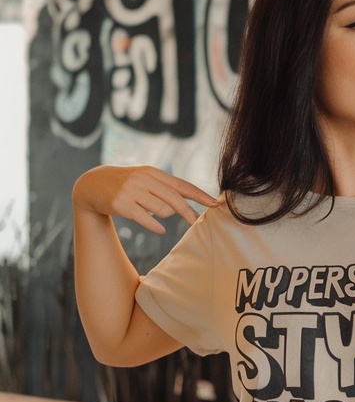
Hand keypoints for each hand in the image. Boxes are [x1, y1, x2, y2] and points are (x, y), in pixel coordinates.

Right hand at [73, 165, 217, 234]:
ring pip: (162, 211)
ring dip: (165, 217)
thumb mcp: (144, 179)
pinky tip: (160, 229)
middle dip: (189, 212)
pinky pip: (147, 220)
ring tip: (153, 212)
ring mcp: (132, 192)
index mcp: (153, 172)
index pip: (182, 185)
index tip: (215, 204)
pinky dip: (156, 226)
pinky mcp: (122, 205)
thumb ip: (165, 187)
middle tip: (198, 223)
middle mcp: (143, 180)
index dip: (200, 195)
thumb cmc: (126, 183)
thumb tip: (188, 202)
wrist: (93, 184)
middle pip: (175, 199)